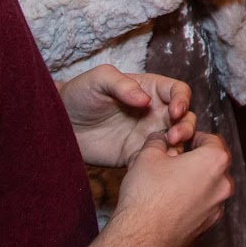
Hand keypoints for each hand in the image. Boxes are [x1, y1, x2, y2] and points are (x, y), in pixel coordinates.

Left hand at [60, 66, 196, 166]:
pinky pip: (157, 160)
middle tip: (174, 136)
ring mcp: (147, 134)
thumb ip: (122, 84)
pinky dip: (163, 164)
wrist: (58, 124)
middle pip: (185, 117)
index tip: (175, 111)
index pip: (178, 91)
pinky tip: (155, 167)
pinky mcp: (136, 154)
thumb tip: (145, 100)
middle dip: (186, 126)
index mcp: (150, 89)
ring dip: (180, 146)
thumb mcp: (99, 79)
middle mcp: (154, 111)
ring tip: (170, 152)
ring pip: (177, 140)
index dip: (183, 100)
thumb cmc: (79, 94)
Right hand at [110, 131, 232, 246]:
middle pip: (212, 164)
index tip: (179, 140)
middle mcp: (223, 185)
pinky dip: (191, 202)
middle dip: (194, 160)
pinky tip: (169, 204)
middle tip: (172, 161)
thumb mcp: (147, 156)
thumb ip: (158, 141)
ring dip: (193, 182)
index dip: (193, 136)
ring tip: (168, 183)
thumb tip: (159, 139)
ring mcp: (217, 209)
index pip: (211, 139)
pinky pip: (202, 206)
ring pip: (208, 187)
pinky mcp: (207, 227)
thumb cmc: (147, 194)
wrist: (143, 239)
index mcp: (215, 161)